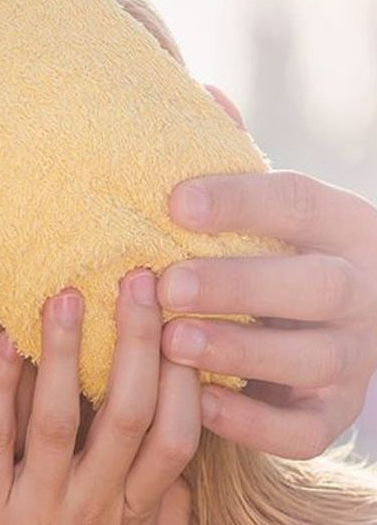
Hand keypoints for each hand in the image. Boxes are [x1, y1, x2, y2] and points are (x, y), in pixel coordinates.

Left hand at [0, 271, 199, 524]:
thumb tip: (185, 477)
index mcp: (138, 523)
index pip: (178, 434)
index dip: (188, 373)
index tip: (189, 319)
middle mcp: (95, 511)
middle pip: (132, 412)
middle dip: (140, 341)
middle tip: (142, 275)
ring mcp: (38, 515)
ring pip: (63, 419)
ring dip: (67, 353)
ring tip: (69, 293)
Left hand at [160, 170, 376, 458]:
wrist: (326, 338)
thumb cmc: (271, 260)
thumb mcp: (266, 214)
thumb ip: (234, 163)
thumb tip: (202, 93)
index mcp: (344, 228)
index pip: (299, 203)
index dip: (239, 202)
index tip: (173, 200)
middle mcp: (362, 291)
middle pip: (313, 284)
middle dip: (238, 284)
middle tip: (168, 284)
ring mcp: (354, 359)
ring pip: (310, 357)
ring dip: (239, 350)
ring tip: (172, 342)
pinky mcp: (331, 416)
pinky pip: (302, 430)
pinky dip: (253, 421)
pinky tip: (200, 403)